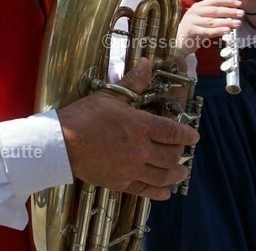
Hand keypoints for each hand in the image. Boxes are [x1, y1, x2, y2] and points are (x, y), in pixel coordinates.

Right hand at [58, 58, 198, 200]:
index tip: (193, 135)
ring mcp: (132, 168)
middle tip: (182, 151)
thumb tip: (146, 64)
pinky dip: (159, 192)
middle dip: (181, 153)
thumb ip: (131, 82)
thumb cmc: (83, 117)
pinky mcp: (121, 182)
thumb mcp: (108, 95)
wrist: (62, 143)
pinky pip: (146, 191)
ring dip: (176, 174)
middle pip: (172, 155)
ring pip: (164, 176)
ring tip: (182, 172)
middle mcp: (141, 149)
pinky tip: (165, 192)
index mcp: (140, 126)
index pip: (173, 131)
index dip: (187, 134)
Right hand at [175, 0, 242, 53]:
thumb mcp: (202, 19)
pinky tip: (227, 31)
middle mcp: (194, 12)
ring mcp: (192, 21)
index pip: (214, 1)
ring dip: (226, 22)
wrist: (177, 42)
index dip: (227, 1)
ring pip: (212, 21)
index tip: (238, 3)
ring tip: (237, 23)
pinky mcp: (191, 31)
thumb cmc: (193, 30)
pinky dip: (218, 31)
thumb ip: (214, 15)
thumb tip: (231, 12)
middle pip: (214, 10)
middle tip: (241, 13)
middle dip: (229, 12)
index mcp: (198, 6)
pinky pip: (207, 31)